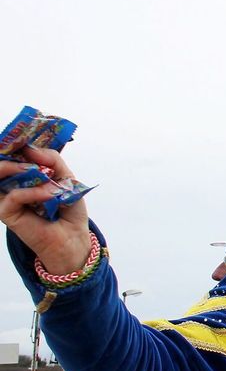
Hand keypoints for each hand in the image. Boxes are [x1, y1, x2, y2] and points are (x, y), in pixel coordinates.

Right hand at [0, 147, 90, 273]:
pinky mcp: (7, 213)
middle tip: (22, 147)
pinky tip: (50, 194)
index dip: (13, 142)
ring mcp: (6, 198)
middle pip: (0, 162)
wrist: (74, 238)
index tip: (21, 133)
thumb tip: (31, 148)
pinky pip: (14, 196)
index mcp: (23, 174)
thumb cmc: (68, 209)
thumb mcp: (66, 179)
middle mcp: (11, 184)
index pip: (11, 154)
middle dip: (9, 151)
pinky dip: (33, 192)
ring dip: (13, 167)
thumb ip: (52, 160)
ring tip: (32, 168)